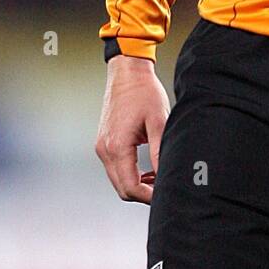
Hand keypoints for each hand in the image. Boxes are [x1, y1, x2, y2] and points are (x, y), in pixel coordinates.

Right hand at [95, 56, 170, 201]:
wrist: (127, 72)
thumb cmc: (144, 92)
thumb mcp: (158, 121)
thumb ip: (160, 151)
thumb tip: (166, 175)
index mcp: (117, 147)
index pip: (130, 187)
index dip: (149, 196)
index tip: (166, 193)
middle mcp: (104, 150)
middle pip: (122, 188)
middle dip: (143, 193)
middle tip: (165, 187)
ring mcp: (101, 147)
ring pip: (118, 180)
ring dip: (137, 184)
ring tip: (159, 177)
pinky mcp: (104, 142)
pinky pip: (115, 168)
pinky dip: (130, 174)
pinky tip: (147, 170)